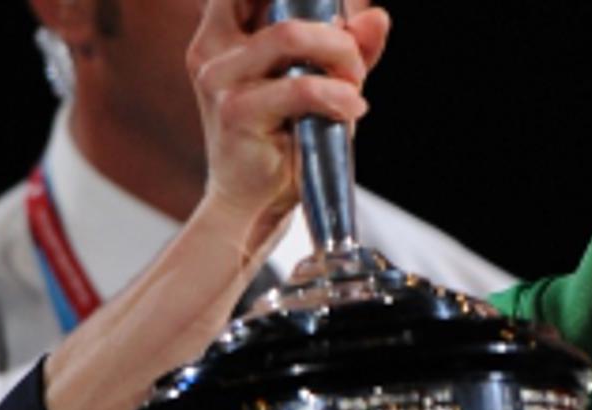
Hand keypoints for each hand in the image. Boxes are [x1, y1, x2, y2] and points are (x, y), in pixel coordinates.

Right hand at [187, 0, 390, 246]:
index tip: (337, 15)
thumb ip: (347, 50)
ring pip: (290, 36)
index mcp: (224, 35)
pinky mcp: (236, 112)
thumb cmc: (285, 146)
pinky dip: (336, 96)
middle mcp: (214, 50)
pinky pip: (299, 88)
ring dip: (339, 56)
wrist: (253, 208)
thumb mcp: (322, 87)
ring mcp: (220, 79)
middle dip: (332, 26)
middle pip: (278, 2)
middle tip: (354, 63)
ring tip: (354, 89)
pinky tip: (350, 111)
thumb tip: (377, 16)